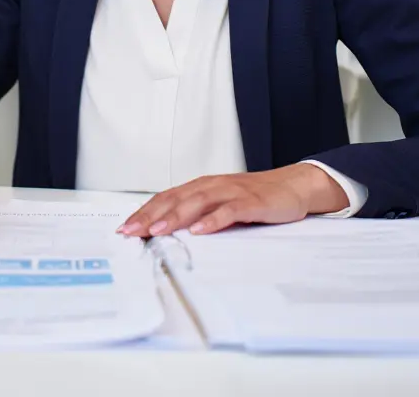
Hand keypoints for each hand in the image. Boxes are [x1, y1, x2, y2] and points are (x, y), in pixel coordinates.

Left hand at [117, 163, 348, 237]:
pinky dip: (213, 220)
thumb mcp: (221, 204)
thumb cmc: (255, 197)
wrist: (293, 186)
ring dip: (176, 217)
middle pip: (176, 199)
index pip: (167, 198)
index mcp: (202, 187)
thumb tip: (166, 232)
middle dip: (151, 216)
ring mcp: (232, 192)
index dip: (145, 212)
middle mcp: (213, 186)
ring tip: (157, 231)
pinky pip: (229, 210)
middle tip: (131, 231)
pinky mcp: (252, 202)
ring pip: (198, 202)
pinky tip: (200, 230)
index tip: (125, 228)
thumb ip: (198, 215)